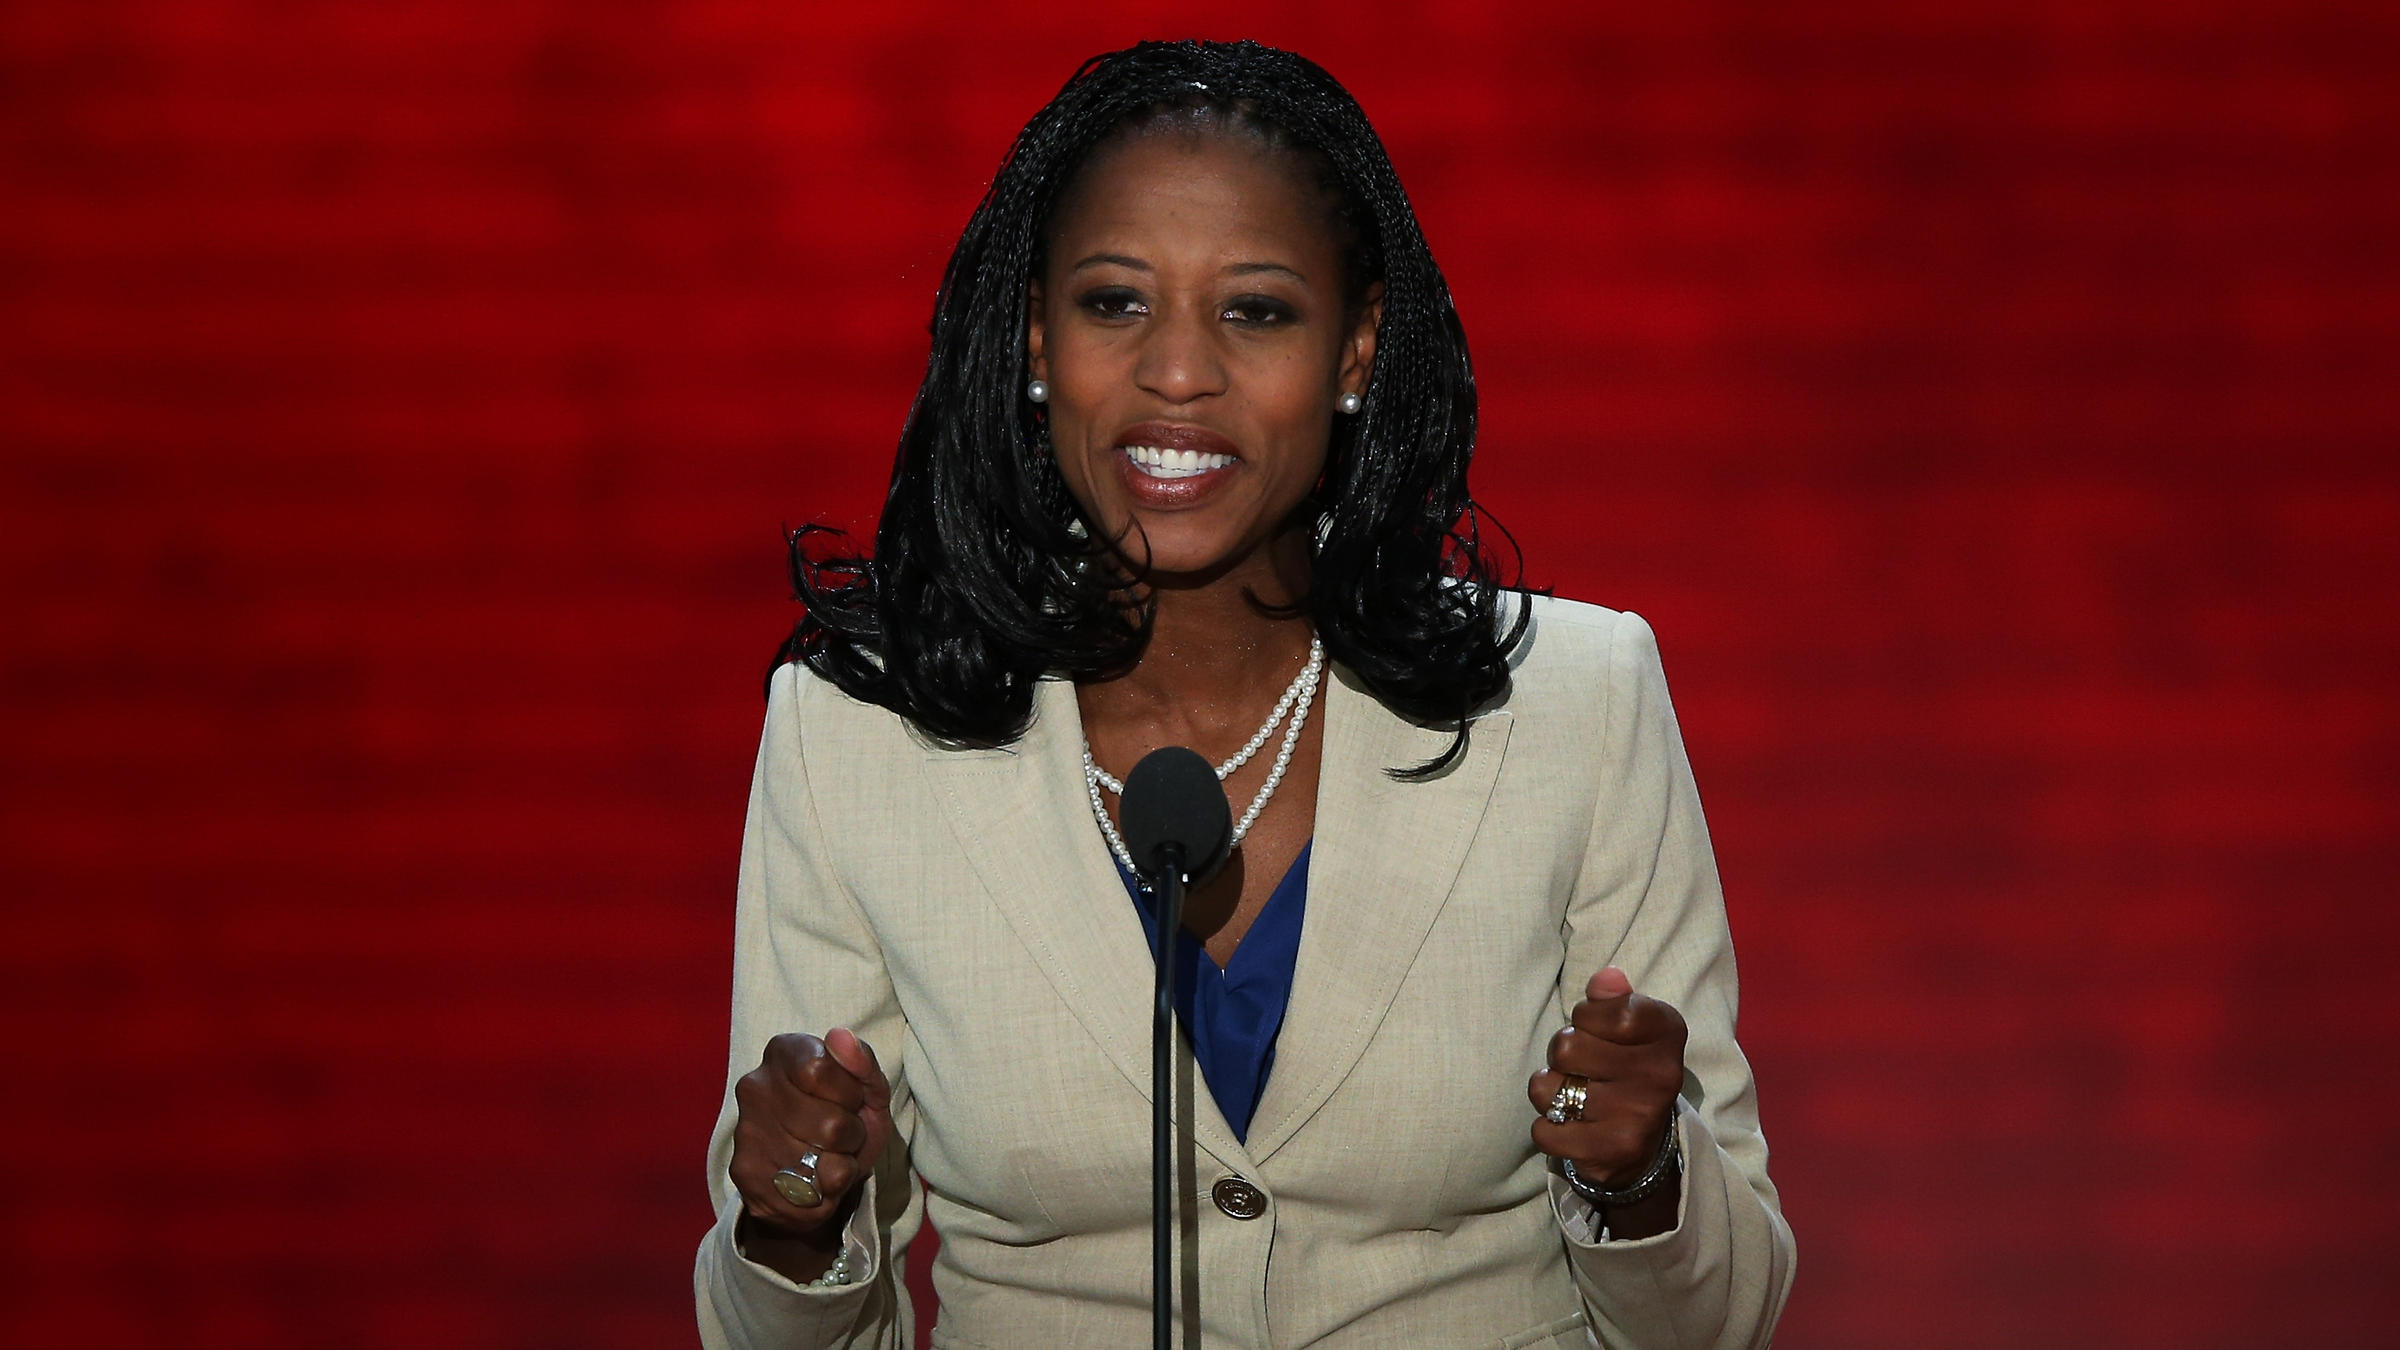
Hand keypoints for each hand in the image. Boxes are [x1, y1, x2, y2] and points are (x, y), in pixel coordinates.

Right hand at [729, 1027, 893, 1241]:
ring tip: (828, 1157)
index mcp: (783, 1052)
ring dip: (841, 1168)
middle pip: (828, 1125)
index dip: (849, 1094)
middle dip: (851, 1136)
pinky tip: (814, 1182)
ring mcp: (746, 1133)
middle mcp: (754, 1087)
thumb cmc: (847, 1118)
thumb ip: (862, 1063)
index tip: (850, 1099)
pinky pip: (809, 1196)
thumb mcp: (868, 1089)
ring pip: (821, 1166)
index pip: (819, 1071)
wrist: (818, 1174)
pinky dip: (826, 1195)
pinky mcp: (745, 1177)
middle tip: (842, 1134)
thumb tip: (840, 1036)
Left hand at [1529, 966, 1686, 1186]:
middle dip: (1562, 1054)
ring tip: (1575, 1096)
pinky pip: (1544, 1129)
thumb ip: (1613, 999)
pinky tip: (1572, 1127)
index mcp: (1667, 1032)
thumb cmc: (1626, 1069)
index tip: (1598, 1032)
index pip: (1598, 1009)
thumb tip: (1606, 977)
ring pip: (1548, 1087)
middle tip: (1584, 1068)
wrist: (1645, 1146)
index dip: (1584, 1018)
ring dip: (1551, 1091)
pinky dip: (1547, 1128)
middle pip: (1566, 1046)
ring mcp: (1636, 1115)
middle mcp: (1660, 1074)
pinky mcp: (1611, 1151)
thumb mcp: (1629, 1026)